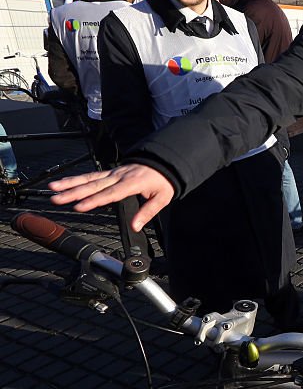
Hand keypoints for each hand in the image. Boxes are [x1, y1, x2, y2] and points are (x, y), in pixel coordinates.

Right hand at [49, 164, 173, 231]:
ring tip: (53, 188)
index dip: (94, 201)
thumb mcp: (162, 198)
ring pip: (89, 178)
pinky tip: (64, 182)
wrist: (164, 162)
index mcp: (132, 183)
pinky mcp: (110, 172)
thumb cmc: (162, 181)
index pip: (110, 193)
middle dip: (73, 192)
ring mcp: (113, 173)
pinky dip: (76, 178)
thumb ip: (148, 212)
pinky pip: (91, 175)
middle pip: (94, 185)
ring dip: (70, 183)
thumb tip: (135, 226)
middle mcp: (119, 176)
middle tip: (57, 198)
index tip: (79, 207)